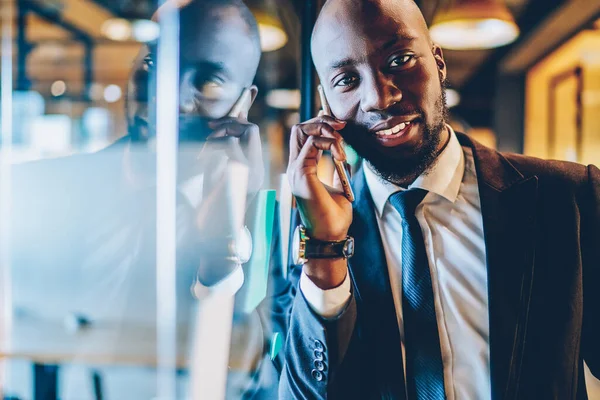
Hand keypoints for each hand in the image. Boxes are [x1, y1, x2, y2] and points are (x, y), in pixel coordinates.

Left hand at [193, 116, 262, 236]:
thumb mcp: (219, 172)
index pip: (253, 132)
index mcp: (255, 168)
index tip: (215, 126)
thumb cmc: (214, 202)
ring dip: (218, 135)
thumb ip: (223, 150)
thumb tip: (223, 132)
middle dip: (229, 123)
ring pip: (241, 134)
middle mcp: (258, 168)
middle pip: (251, 129)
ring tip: (204, 149)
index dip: (236, 122)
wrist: (215, 228)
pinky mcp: (240, 171)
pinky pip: (230, 145)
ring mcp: (251, 170)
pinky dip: (213, 146)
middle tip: (210, 130)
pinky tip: (202, 159)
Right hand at [287, 115, 352, 288]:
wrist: (331, 236)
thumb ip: (337, 169)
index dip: (321, 125)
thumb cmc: (334, 217)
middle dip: (321, 121)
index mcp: (302, 169)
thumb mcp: (339, 186)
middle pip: (299, 128)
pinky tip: (340, 155)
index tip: (342, 129)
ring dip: (325, 130)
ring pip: (301, 131)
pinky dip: (329, 143)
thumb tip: (343, 155)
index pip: (303, 135)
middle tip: (341, 127)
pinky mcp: (302, 174)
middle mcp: (295, 167)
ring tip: (341, 143)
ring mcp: (296, 170)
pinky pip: (312, 144)